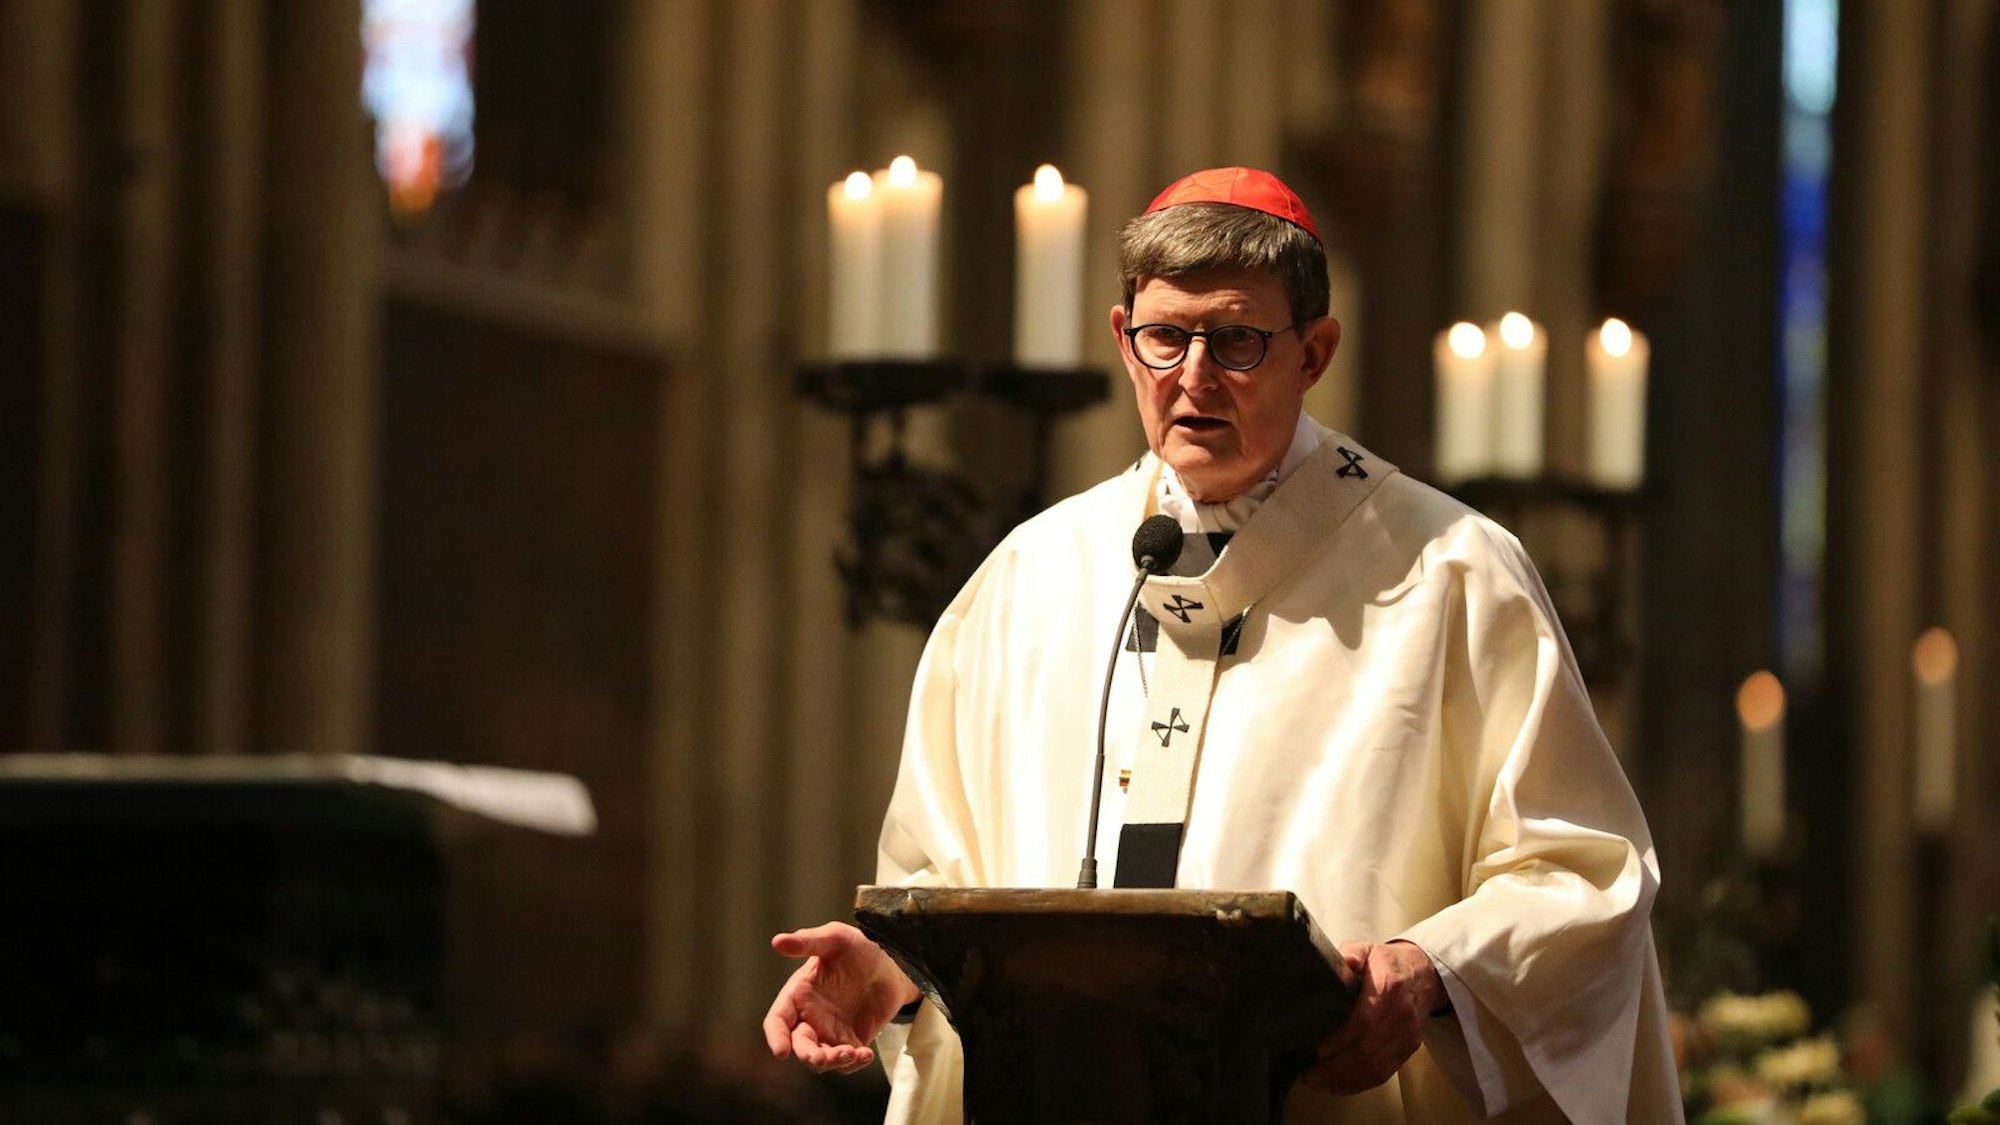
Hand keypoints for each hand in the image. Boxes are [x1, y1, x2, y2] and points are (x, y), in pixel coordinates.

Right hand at [762, 921, 921, 1074]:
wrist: (894, 963)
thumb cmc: (860, 947)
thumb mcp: (836, 938)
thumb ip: (808, 941)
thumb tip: (777, 941)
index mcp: (798, 994)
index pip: (778, 1020)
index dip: (776, 1036)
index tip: (781, 1051)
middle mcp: (810, 1017)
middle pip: (799, 1045)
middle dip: (808, 1055)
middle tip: (823, 1057)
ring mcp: (829, 1032)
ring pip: (821, 1058)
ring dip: (833, 1061)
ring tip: (852, 1053)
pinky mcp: (850, 1041)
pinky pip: (846, 1062)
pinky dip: (854, 1063)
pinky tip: (866, 1054)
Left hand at [1301, 939, 1444, 1094]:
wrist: (1424, 975)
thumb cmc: (1388, 963)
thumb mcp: (1368, 949)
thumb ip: (1352, 953)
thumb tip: (1345, 962)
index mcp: (1389, 988)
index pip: (1365, 1020)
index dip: (1341, 1039)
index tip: (1318, 1050)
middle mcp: (1401, 1016)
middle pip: (1368, 1050)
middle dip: (1336, 1067)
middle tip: (1310, 1074)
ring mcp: (1407, 1036)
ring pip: (1376, 1066)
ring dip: (1345, 1079)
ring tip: (1319, 1082)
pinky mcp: (1408, 1050)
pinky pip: (1385, 1073)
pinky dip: (1360, 1083)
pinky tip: (1339, 1085)